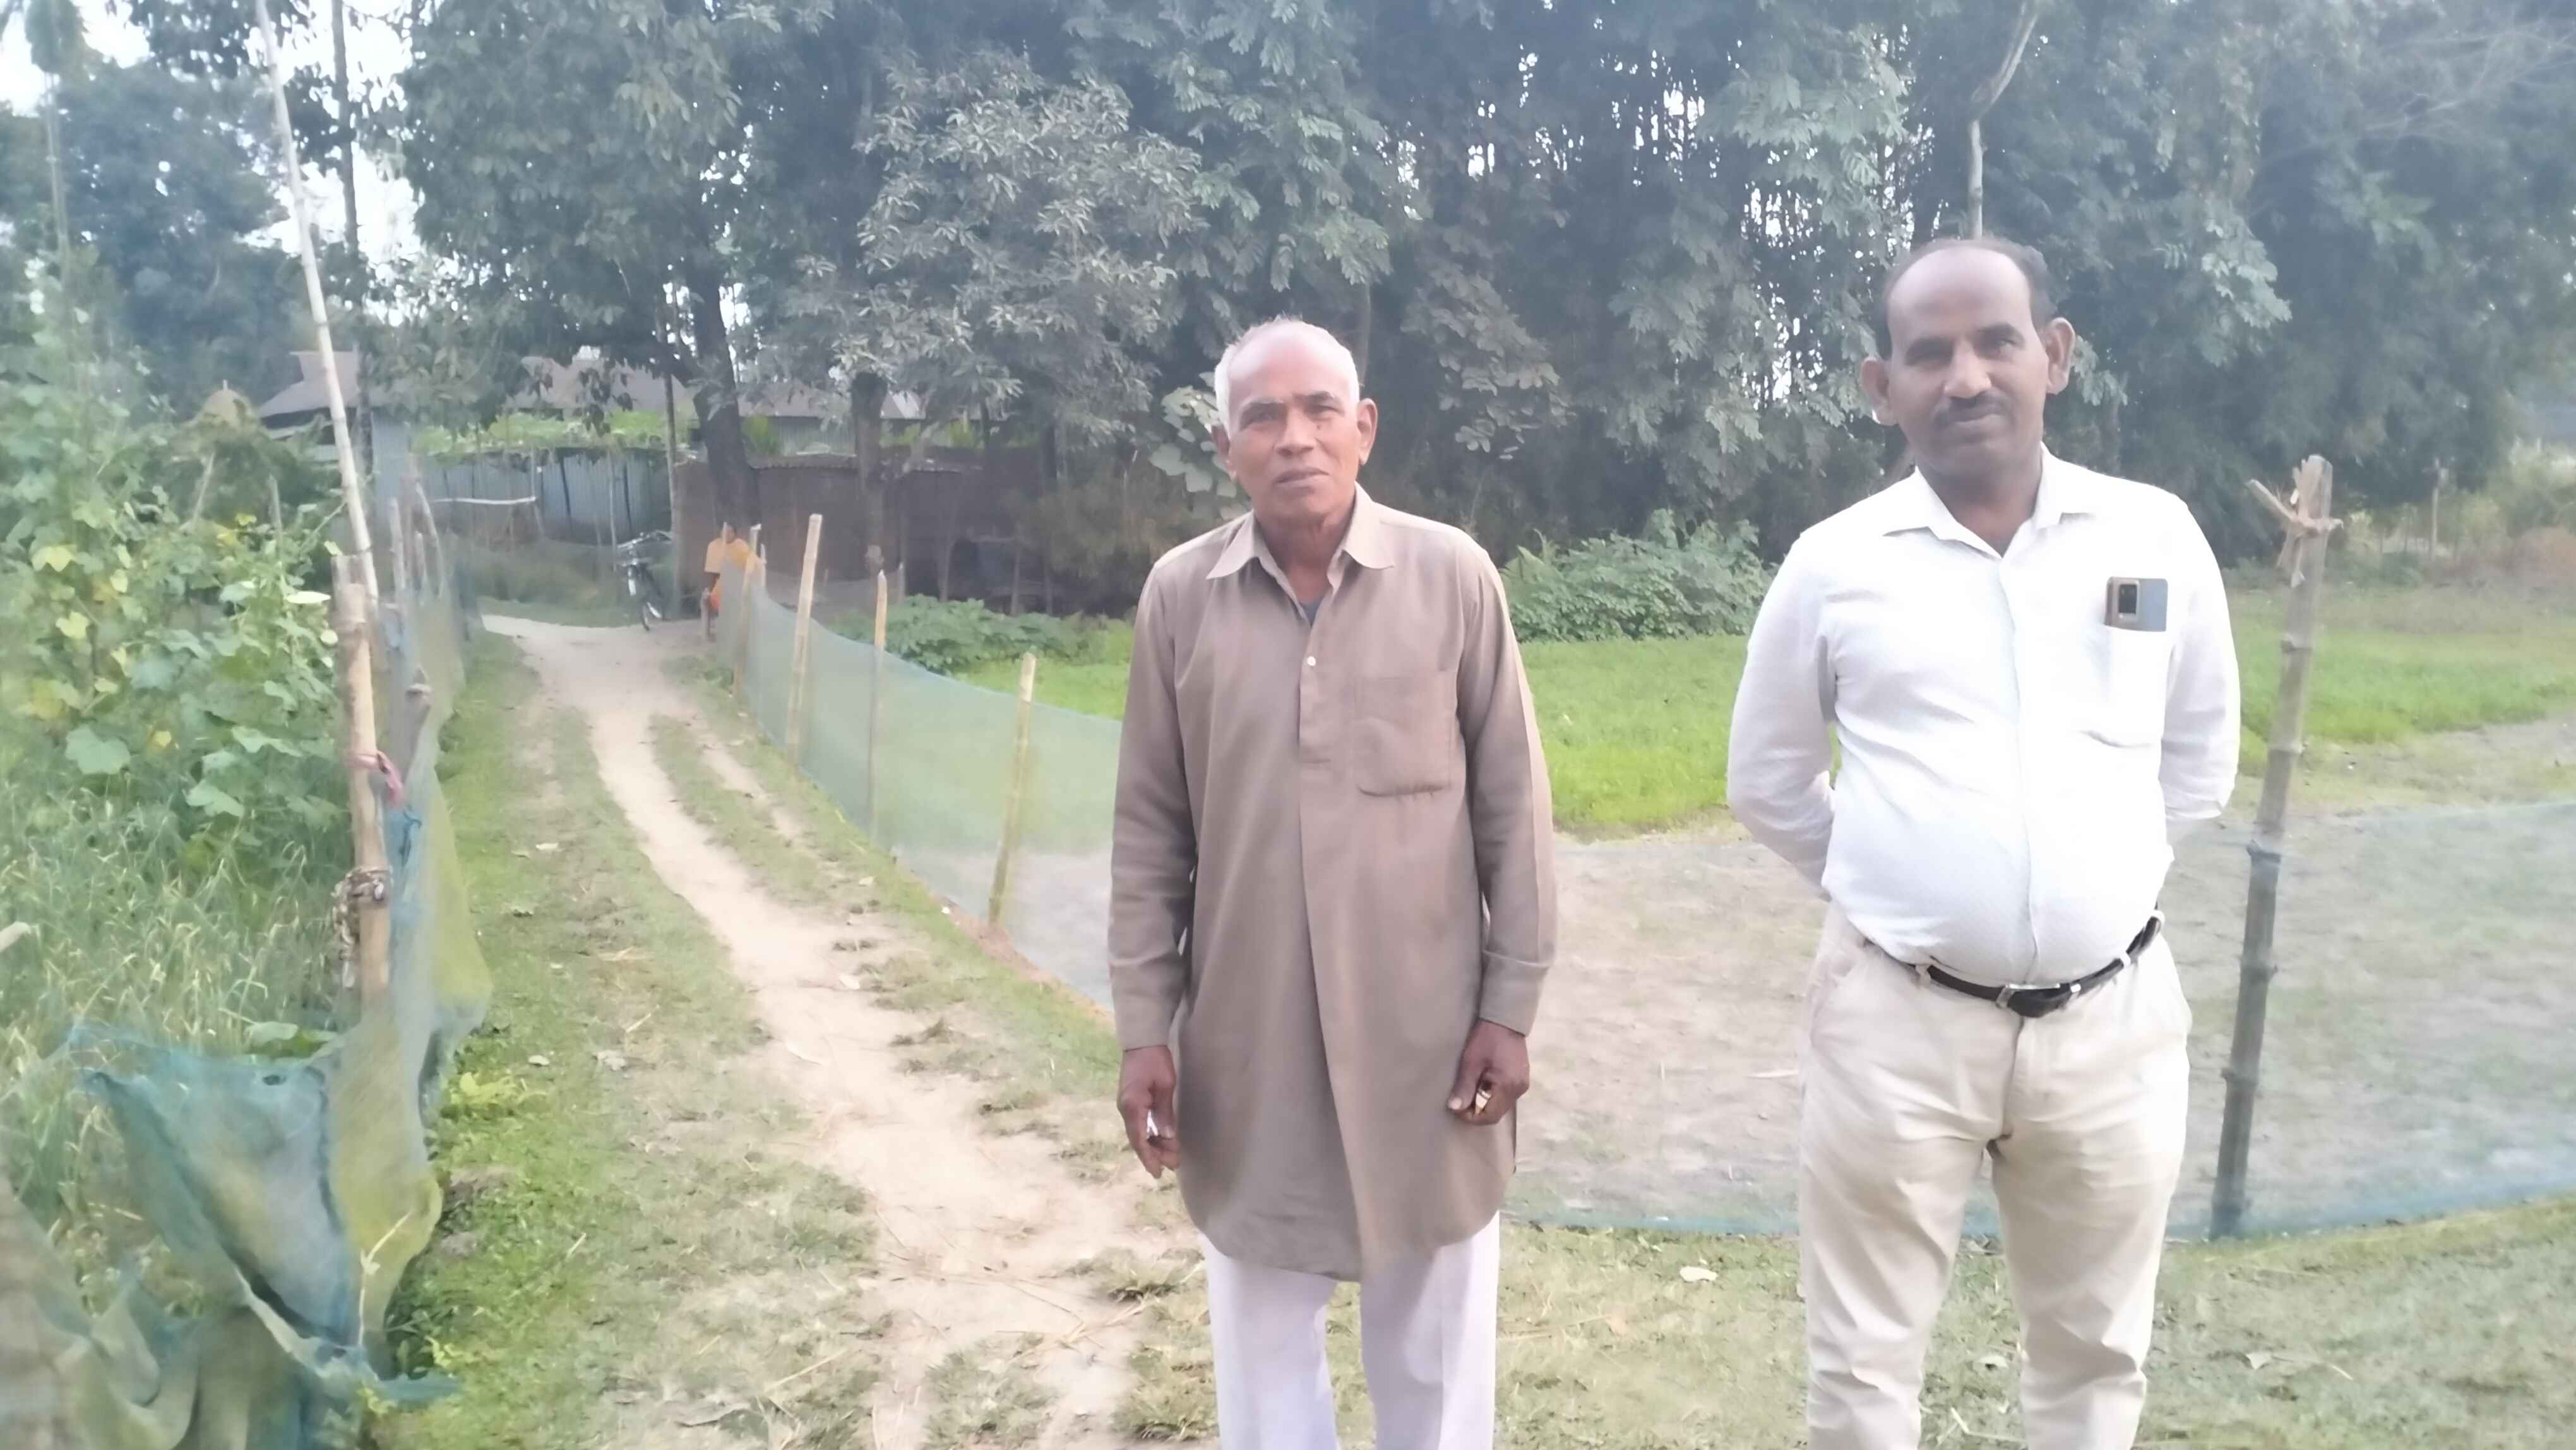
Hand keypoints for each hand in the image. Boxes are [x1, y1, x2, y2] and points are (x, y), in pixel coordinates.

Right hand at [1116, 1046, 1179, 1178]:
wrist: (1141, 1042)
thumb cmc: (1155, 1060)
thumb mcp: (1165, 1085)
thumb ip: (1165, 1112)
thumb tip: (1168, 1137)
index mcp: (1132, 1105)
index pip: (1139, 1139)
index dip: (1149, 1157)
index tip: (1158, 1172)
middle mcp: (1125, 1109)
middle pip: (1138, 1140)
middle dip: (1155, 1154)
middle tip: (1174, 1165)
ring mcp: (1126, 1107)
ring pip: (1138, 1134)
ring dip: (1154, 1146)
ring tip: (1172, 1156)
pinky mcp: (1131, 1103)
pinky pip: (1139, 1125)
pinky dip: (1150, 1135)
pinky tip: (1162, 1141)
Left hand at [1448, 1020, 1529, 1125]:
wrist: (1506, 1019)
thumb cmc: (1487, 1038)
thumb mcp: (1471, 1062)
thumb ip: (1464, 1086)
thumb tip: (1455, 1108)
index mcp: (1508, 1087)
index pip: (1490, 1116)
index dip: (1471, 1116)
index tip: (1456, 1106)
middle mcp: (1519, 1090)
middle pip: (1496, 1113)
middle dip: (1477, 1110)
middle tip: (1461, 1098)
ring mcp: (1522, 1084)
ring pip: (1500, 1105)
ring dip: (1484, 1102)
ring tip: (1470, 1089)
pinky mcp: (1521, 1078)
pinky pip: (1505, 1096)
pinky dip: (1491, 1095)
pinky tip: (1481, 1083)